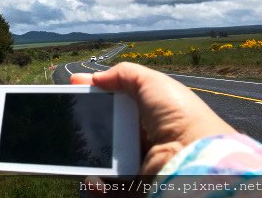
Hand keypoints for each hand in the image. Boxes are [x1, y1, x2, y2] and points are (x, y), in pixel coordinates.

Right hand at [71, 62, 235, 173]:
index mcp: (145, 114)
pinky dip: (94, 186)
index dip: (92, 97)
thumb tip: (94, 77)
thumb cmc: (178, 115)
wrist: (194, 156)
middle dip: (81, 128)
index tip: (72, 89)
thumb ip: (123, 74)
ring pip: (98, 162)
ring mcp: (135, 166)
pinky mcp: (132, 188)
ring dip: (84, 159)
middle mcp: (139, 139)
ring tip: (75, 155)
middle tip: (67, 124)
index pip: (112, 104)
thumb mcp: (151, 81)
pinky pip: (105, 188)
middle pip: (101, 132)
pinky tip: (92, 179)